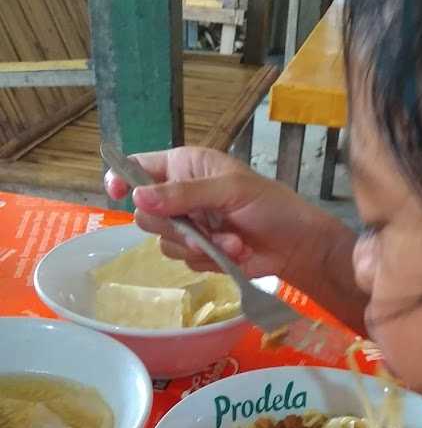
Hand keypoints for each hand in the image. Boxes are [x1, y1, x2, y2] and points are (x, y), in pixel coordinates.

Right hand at [105, 146, 366, 332]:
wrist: (298, 246)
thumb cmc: (271, 205)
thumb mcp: (230, 190)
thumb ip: (184, 194)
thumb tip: (137, 198)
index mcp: (184, 166)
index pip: (139, 167)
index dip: (122, 177)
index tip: (117, 191)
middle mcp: (179, 195)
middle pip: (144, 213)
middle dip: (172, 225)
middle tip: (197, 227)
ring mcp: (189, 226)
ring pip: (163, 242)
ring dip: (198, 246)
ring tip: (231, 242)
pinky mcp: (198, 253)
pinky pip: (184, 261)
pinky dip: (209, 259)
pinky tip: (235, 252)